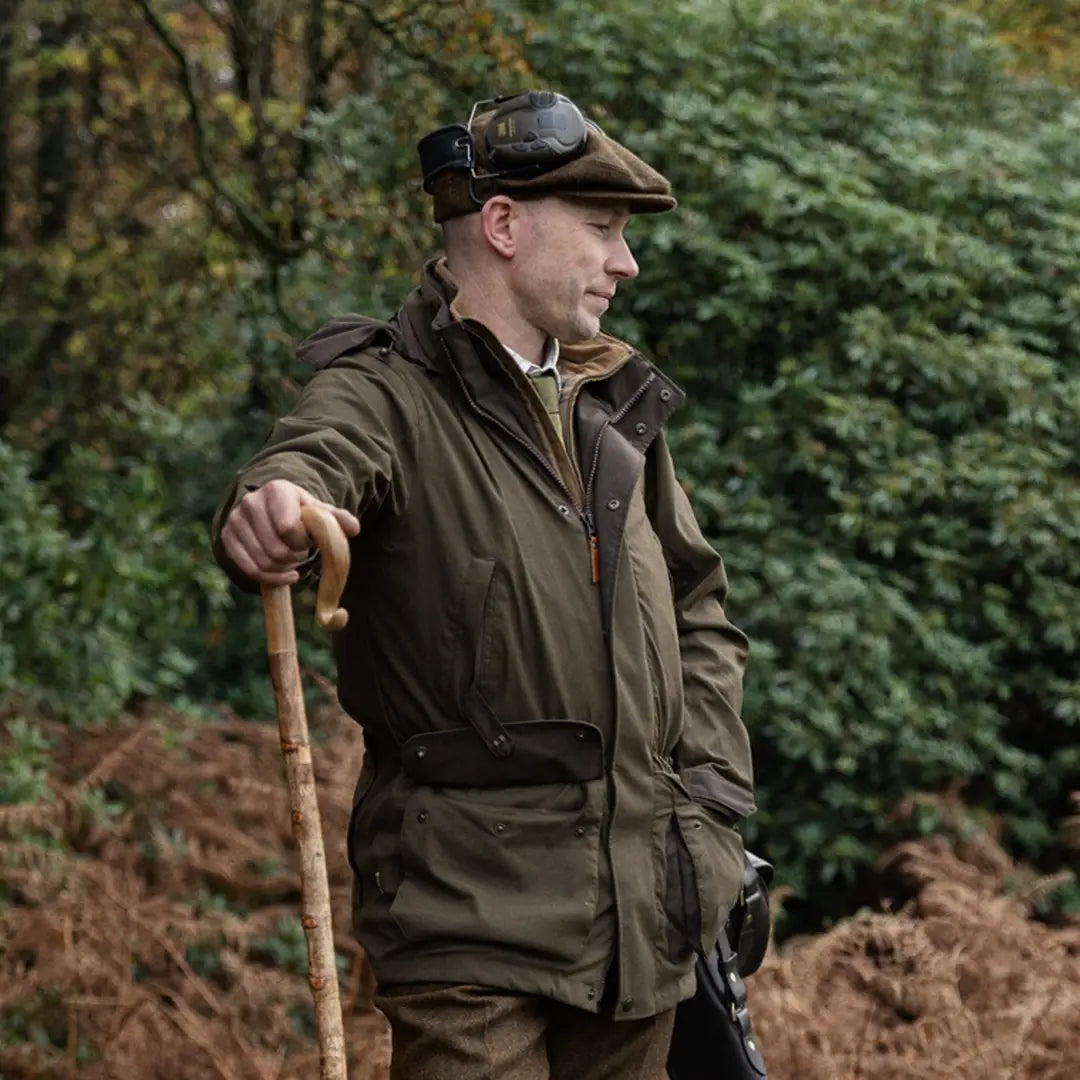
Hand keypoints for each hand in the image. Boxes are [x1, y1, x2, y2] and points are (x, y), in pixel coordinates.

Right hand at [220, 479, 359, 584]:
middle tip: (301, 551)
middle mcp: (251, 502)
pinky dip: (271, 578)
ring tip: (292, 558)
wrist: (273, 509)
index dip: (302, 541)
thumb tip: (354, 528)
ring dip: (283, 567)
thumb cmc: (301, 512)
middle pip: (276, 549)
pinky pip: (249, 569)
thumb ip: (338, 519)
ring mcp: (236, 520)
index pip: (288, 528)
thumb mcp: (320, 513)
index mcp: (276, 490)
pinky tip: (285, 574)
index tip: (308, 539)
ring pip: (264, 562)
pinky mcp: (228, 538)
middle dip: (294, 556)